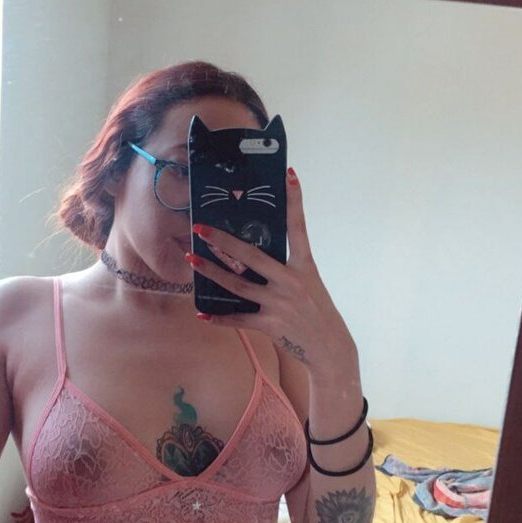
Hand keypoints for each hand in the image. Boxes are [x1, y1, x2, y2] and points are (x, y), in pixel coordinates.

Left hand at [184, 166, 357, 370]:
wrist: (329, 347)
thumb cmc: (318, 311)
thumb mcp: (310, 283)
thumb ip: (287, 268)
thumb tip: (257, 253)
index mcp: (305, 267)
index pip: (299, 228)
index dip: (295, 201)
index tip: (288, 175)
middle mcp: (291, 282)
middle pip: (252, 256)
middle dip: (224, 241)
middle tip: (201, 228)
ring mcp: (279, 304)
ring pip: (238, 285)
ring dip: (212, 273)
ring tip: (192, 260)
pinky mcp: (270, 325)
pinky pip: (239, 319)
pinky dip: (219, 318)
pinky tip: (202, 314)